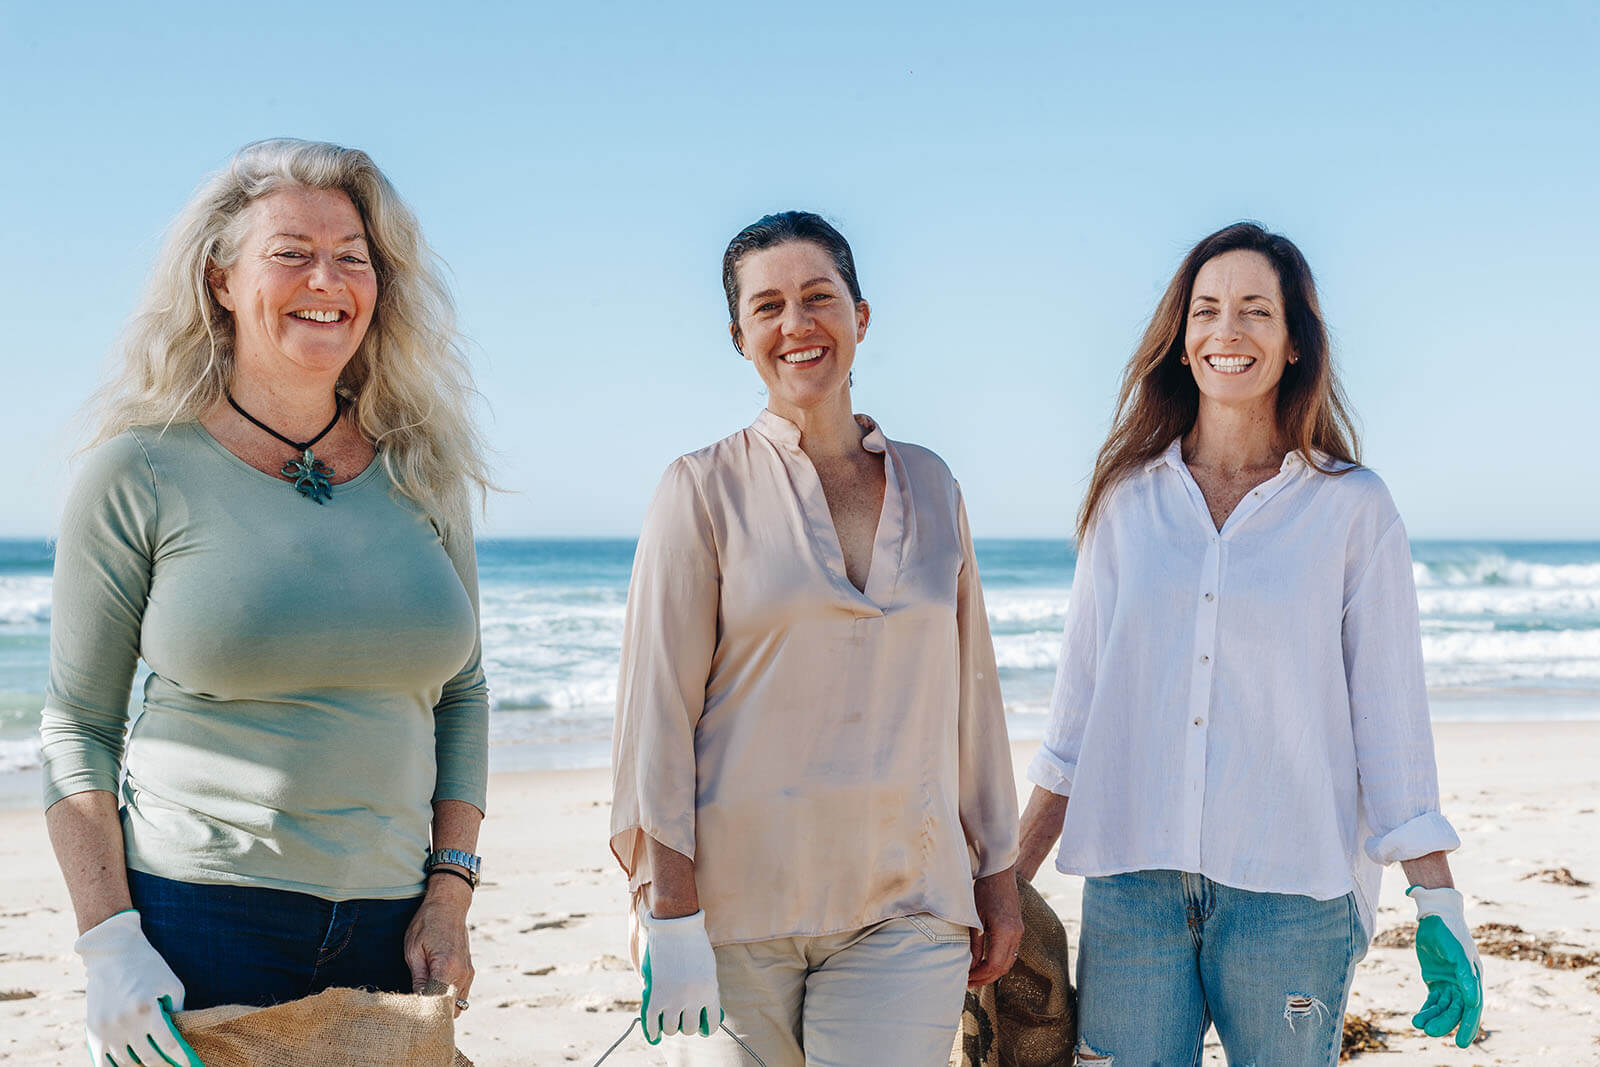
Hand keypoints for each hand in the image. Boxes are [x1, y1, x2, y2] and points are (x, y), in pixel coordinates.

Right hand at [75, 909, 202, 1066]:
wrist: (112, 953)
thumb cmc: (148, 967)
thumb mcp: (171, 984)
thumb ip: (176, 1011)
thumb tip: (180, 1035)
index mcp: (148, 1009)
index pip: (169, 1045)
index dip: (182, 1059)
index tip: (190, 1066)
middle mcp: (126, 1022)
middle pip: (149, 1058)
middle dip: (164, 1065)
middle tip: (172, 1065)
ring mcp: (107, 1028)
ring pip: (126, 1062)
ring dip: (141, 1066)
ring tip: (152, 1065)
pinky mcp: (93, 1031)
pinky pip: (102, 1061)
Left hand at [404, 876, 474, 1016]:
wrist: (449, 904)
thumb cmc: (428, 923)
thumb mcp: (414, 950)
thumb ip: (418, 979)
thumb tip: (418, 1002)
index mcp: (447, 968)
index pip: (435, 1003)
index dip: (421, 1011)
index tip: (408, 1010)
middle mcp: (462, 973)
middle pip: (448, 1009)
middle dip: (432, 1013)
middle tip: (413, 1007)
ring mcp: (468, 973)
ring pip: (457, 1006)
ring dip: (441, 1007)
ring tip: (423, 998)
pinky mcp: (469, 971)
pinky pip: (460, 995)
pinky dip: (448, 998)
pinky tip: (433, 991)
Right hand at [638, 909, 720, 1042]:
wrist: (675, 925)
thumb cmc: (693, 943)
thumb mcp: (707, 968)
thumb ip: (705, 990)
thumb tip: (701, 1013)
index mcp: (710, 991)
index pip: (712, 1022)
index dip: (707, 1027)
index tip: (703, 1028)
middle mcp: (693, 999)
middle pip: (690, 1028)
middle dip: (688, 1025)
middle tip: (684, 1019)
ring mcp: (673, 999)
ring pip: (672, 1028)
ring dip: (671, 1027)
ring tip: (670, 1021)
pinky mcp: (656, 995)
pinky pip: (653, 1022)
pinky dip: (653, 1031)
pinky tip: (655, 1035)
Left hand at [968, 867, 1023, 987]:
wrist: (999, 872)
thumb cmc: (983, 891)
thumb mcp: (974, 918)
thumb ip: (974, 944)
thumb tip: (970, 966)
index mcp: (1005, 931)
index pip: (995, 965)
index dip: (980, 976)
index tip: (966, 979)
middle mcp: (1016, 934)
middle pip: (1003, 967)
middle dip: (985, 978)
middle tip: (968, 982)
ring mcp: (1019, 932)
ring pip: (1008, 962)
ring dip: (992, 971)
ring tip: (974, 975)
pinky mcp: (1017, 928)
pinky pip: (1010, 952)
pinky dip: (998, 961)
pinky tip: (984, 962)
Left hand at [1407, 886, 1482, 1047]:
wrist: (1434, 917)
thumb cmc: (1449, 932)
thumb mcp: (1457, 952)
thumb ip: (1465, 975)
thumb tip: (1473, 1002)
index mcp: (1474, 978)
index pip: (1472, 1007)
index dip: (1468, 1025)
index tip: (1462, 1043)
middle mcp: (1464, 983)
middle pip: (1456, 1010)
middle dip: (1445, 1023)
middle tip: (1430, 1033)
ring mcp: (1449, 983)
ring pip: (1442, 1008)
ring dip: (1433, 1018)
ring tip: (1419, 1025)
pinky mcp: (1435, 981)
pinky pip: (1432, 1001)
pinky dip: (1426, 1010)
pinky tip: (1417, 1019)